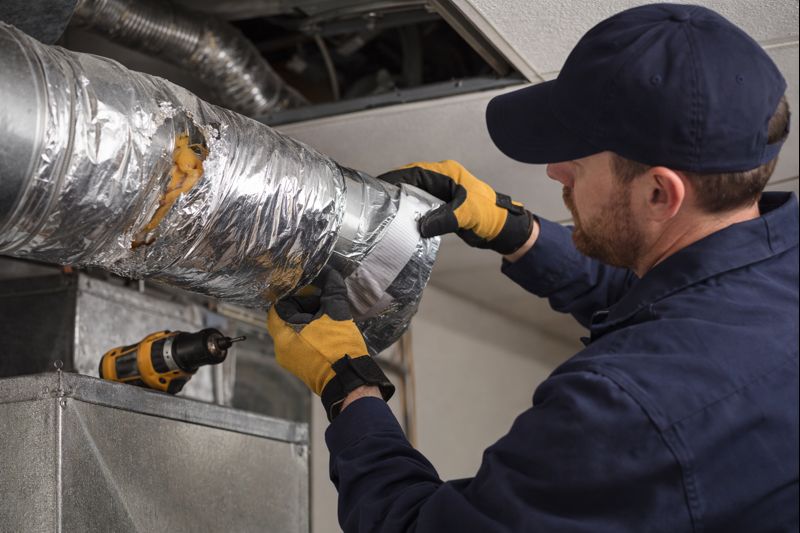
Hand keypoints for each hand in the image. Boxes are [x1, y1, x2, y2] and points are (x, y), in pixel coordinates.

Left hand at [267, 267, 393, 420]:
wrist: (350, 381)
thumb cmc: (339, 348)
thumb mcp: (336, 314)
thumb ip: (332, 290)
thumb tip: (331, 273)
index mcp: (283, 335)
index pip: (279, 306)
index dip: (293, 294)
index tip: (308, 287)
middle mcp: (281, 349)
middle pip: (286, 318)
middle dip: (304, 306)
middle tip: (321, 298)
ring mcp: (291, 359)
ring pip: (295, 330)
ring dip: (309, 319)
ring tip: (327, 311)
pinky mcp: (302, 366)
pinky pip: (301, 342)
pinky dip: (311, 332)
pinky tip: (328, 326)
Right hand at [378, 160, 532, 253]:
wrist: (501, 228)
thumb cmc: (489, 214)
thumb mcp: (466, 214)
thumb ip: (443, 219)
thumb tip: (421, 227)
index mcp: (446, 173)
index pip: (414, 172)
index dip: (395, 178)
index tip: (379, 187)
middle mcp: (441, 179)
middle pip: (410, 181)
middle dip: (394, 190)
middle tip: (376, 202)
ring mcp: (440, 193)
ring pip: (413, 194)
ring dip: (401, 203)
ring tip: (384, 212)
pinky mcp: (440, 206)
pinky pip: (419, 207)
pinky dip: (410, 213)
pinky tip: (400, 221)